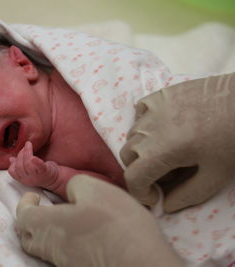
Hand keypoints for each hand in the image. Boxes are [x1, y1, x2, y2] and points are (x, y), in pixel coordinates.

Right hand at [8, 141, 58, 187]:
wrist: (57, 180)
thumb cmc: (42, 173)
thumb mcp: (29, 171)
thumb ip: (19, 165)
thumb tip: (11, 159)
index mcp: (23, 179)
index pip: (12, 171)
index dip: (13, 162)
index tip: (17, 155)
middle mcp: (29, 179)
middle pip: (19, 167)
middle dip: (20, 154)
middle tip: (25, 146)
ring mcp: (37, 176)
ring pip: (27, 165)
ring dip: (27, 152)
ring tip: (29, 144)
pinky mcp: (45, 172)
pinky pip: (39, 167)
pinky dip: (36, 161)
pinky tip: (34, 157)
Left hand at [16, 175, 183, 266]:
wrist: (141, 262)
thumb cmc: (114, 222)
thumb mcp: (94, 188)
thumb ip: (74, 184)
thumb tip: (70, 191)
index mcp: (48, 225)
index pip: (22, 216)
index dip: (25, 203)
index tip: (35, 195)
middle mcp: (51, 247)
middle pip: (28, 237)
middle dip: (32, 220)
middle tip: (45, 207)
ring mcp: (65, 261)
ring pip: (45, 247)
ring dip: (48, 231)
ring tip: (66, 217)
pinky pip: (62, 254)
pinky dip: (64, 241)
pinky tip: (83, 232)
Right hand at [120, 73, 234, 212]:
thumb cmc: (234, 140)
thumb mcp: (216, 176)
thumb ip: (187, 195)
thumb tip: (167, 205)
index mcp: (161, 151)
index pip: (132, 177)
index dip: (141, 193)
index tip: (157, 197)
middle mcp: (149, 129)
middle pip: (127, 156)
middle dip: (141, 171)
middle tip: (165, 175)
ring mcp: (152, 108)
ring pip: (132, 135)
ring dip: (142, 149)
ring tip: (168, 151)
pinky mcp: (160, 94)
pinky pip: (140, 113)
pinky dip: (144, 125)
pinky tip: (163, 128)